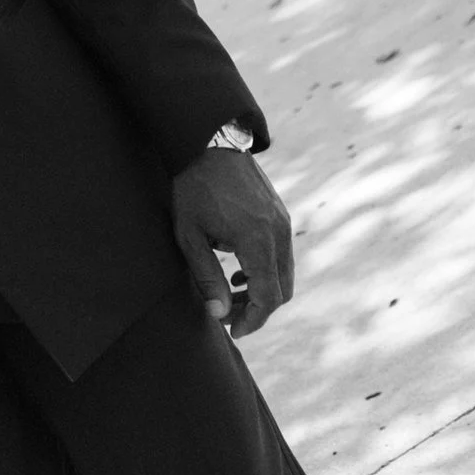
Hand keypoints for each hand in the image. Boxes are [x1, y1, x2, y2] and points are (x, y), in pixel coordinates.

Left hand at [171, 147, 293, 337]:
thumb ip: (206, 276)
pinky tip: (237, 272)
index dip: (252, 320)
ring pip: (285, 274)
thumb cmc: (194, 188)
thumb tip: (218, 313)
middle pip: (282, 290)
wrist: (211, 143)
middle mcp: (279, 232)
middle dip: (257, 310)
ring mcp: (283, 222)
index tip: (232, 331)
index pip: (268, 296)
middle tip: (227, 315)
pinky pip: (282, 255)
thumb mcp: (190, 236)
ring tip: (228, 293)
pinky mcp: (281, 216)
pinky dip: (265, 271)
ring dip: (261, 290)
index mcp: (258, 239)